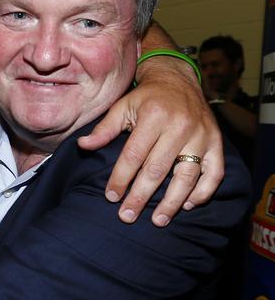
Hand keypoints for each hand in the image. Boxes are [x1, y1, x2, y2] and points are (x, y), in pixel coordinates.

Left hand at [78, 60, 222, 226]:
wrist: (178, 80)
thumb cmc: (146, 97)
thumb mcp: (122, 106)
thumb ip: (104, 129)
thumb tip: (83, 145)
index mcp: (154, 116)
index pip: (134, 155)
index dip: (121, 178)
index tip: (111, 196)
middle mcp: (180, 126)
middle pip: (157, 169)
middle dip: (140, 196)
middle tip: (127, 216)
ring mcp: (201, 136)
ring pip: (187, 176)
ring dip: (171, 202)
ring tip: (158, 220)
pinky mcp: (216, 143)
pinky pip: (214, 173)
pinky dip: (202, 192)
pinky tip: (187, 205)